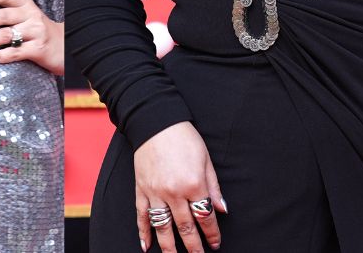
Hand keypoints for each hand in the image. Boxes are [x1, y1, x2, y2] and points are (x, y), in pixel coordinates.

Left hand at [0, 0, 63, 74]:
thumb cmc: (36, 30)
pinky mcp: (38, 49)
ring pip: (5, 35)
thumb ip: (4, 13)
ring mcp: (36, 32)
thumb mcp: (24, 15)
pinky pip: (14, 53)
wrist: (65, 45)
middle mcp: (31, 15)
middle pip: (1, 16)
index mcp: (25, 3)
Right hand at [134, 122, 226, 252]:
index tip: (216, 243)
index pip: (205, 216)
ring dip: (170, 247)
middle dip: (194, 246)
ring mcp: (155, 193)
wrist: (156, 123)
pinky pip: (142, 216)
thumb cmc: (184, 138)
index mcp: (193, 184)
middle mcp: (174, 192)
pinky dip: (143, 233)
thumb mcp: (206, 159)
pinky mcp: (141, 190)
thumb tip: (222, 209)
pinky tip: (147, 246)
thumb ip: (213, 186)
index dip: (212, 233)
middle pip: (185, 227)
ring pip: (163, 227)